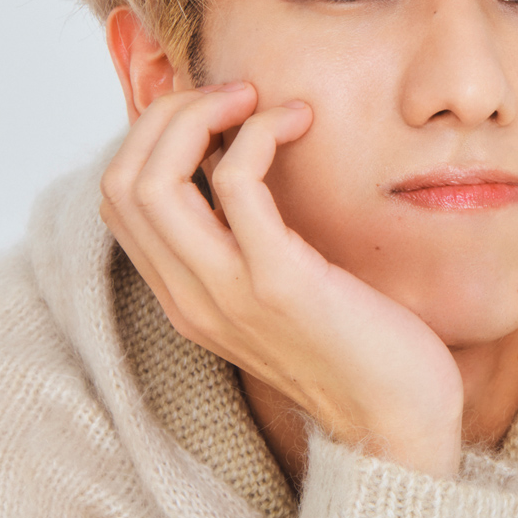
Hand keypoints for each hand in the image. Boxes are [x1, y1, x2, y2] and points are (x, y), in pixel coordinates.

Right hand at [100, 83, 464, 478]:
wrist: (398, 423)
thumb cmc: (359, 350)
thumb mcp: (284, 291)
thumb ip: (250, 243)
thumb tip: (247, 164)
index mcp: (185, 297)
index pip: (119, 200)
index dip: (153, 137)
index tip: (216, 113)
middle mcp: (190, 297)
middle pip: (123, 180)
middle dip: (168, 114)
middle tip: (234, 94)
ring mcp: (228, 292)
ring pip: (155, 179)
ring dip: (201, 114)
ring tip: (256, 99)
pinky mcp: (279, 283)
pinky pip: (236, 183)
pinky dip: (259, 132)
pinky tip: (298, 123)